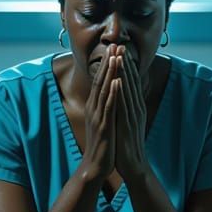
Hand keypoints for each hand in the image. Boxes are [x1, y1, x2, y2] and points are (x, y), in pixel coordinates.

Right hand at [80, 49, 118, 181]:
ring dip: (110, 72)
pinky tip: (117, 82)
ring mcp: (98, 117)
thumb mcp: (103, 122)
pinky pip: (109, 107)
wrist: (96, 166)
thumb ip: (104, 107)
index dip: (107, 64)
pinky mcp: (104, 126)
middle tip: (115, 45)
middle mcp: (94, 108)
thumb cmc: (102, 144)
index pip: (101, 81)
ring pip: (104, 90)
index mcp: (95, 107)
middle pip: (101, 81)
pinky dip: (113, 93)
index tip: (114, 49)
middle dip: (109, 62)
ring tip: (116, 57)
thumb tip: (109, 95)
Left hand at [112, 45, 148, 178]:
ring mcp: (133, 116)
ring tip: (120, 56)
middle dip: (125, 63)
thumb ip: (126, 108)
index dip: (126, 65)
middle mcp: (136, 108)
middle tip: (121, 45)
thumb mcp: (127, 122)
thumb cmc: (127, 144)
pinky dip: (121, 91)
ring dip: (124, 72)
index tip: (121, 50)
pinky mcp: (128, 124)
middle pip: (130, 81)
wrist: (134, 165)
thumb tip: (122, 96)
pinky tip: (118, 80)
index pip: (130, 82)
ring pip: (128, 90)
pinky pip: (124, 105)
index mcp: (135, 107)